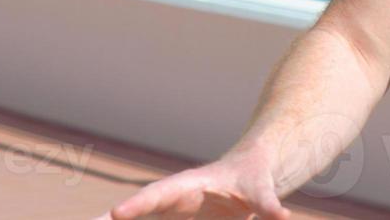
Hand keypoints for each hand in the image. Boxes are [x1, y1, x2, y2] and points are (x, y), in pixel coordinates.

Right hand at [92, 149, 291, 219]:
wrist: (248, 175)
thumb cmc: (253, 179)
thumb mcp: (261, 189)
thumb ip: (268, 203)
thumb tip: (282, 216)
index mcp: (187, 186)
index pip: (158, 194)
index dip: (138, 204)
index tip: (117, 213)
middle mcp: (169, 200)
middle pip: (133, 211)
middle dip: (106, 219)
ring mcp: (165, 214)